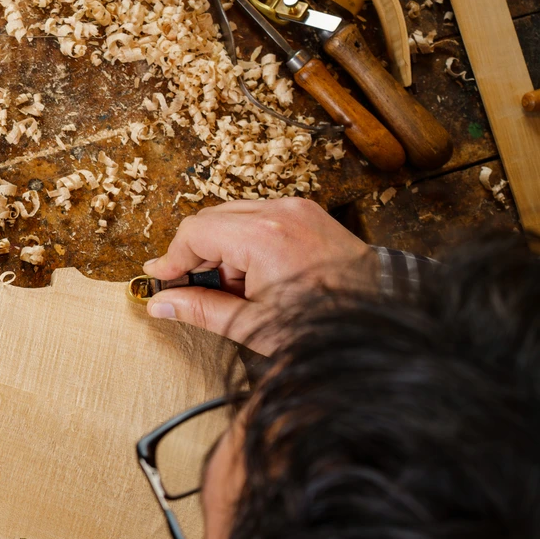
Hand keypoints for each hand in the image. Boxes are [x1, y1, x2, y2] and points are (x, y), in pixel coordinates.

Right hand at [142, 198, 372, 354]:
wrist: (378, 326)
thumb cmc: (320, 328)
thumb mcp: (250, 323)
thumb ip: (199, 308)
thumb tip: (160, 304)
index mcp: (263, 236)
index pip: (195, 232)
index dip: (172, 257)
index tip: (160, 278)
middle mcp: (281, 212)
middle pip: (213, 220)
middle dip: (197, 255)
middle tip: (191, 289)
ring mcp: (300, 210)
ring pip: (236, 217)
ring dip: (223, 249)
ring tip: (235, 289)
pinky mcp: (313, 215)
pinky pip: (264, 218)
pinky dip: (249, 242)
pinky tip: (256, 276)